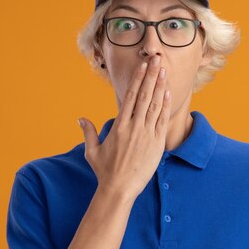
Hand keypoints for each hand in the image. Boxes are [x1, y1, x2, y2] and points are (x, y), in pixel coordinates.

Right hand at [78, 55, 171, 198]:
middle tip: (157, 59)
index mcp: (119, 126)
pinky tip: (167, 92)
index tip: (142, 66)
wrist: (120, 189)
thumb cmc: (105, 171)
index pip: (130, 97)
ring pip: (154, 105)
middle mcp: (133, 127)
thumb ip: (89, 132)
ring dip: (160, 86)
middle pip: (144, 95)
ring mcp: (146, 134)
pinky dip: (165, 105)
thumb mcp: (92, 151)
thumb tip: (81, 118)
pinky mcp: (156, 144)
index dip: (137, 79)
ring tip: (164, 70)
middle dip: (151, 75)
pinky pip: (162, 120)